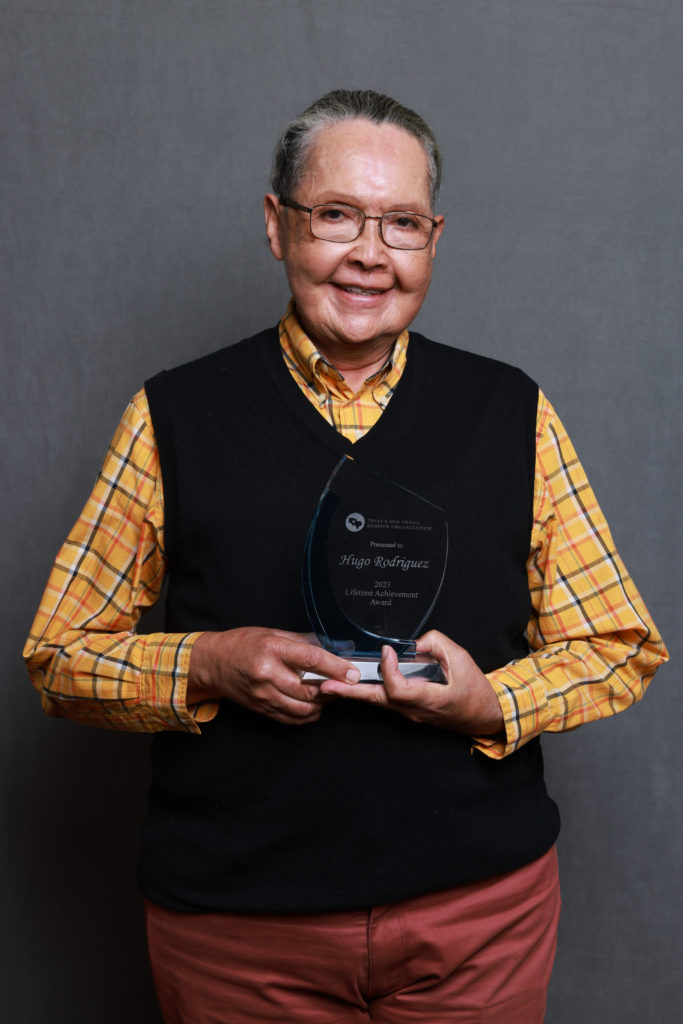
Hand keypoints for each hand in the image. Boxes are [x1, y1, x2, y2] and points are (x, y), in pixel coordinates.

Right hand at [187, 627, 360, 725]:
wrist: (212, 663)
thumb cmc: (242, 644)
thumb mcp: (271, 633)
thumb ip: (301, 641)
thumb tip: (330, 647)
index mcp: (273, 649)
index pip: (311, 660)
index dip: (336, 668)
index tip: (352, 673)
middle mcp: (268, 674)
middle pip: (310, 691)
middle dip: (333, 690)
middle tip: (344, 684)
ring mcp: (263, 695)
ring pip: (303, 709)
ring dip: (322, 705)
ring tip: (328, 694)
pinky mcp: (261, 709)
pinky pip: (291, 719)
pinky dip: (307, 716)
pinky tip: (313, 707)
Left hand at [319, 630, 504, 735]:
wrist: (483, 715)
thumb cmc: (475, 690)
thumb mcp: (461, 659)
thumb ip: (437, 644)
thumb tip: (414, 641)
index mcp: (428, 700)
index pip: (398, 689)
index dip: (389, 669)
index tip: (388, 651)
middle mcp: (414, 710)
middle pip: (377, 701)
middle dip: (350, 692)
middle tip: (327, 685)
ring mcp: (409, 713)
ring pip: (377, 701)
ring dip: (353, 692)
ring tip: (329, 684)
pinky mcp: (408, 709)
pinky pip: (384, 699)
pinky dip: (366, 691)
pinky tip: (351, 684)